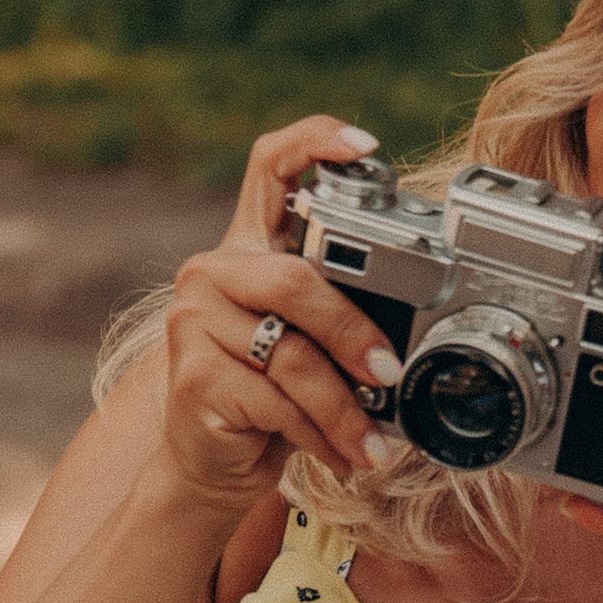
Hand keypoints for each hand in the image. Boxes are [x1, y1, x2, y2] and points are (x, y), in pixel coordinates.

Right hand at [158, 115, 406, 514]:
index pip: (270, 166)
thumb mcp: (310, 343)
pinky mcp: (192, 375)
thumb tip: (410, 341)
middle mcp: (213, 271)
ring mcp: (194, 320)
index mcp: (249, 247)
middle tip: (390, 373)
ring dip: (344, 408)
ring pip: (292, 355)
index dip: (315, 142)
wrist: (212, 460)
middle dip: (353, 333)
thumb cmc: (272, 395)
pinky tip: (337, 455)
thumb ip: (340, 317)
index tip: (365, 147)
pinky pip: (275, 403)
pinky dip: (318, 435)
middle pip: (295, 281)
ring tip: (373, 443)